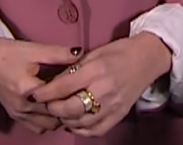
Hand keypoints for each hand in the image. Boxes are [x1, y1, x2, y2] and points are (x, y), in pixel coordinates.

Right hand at [0, 33, 79, 133]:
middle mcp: (23, 107)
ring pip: (48, 126)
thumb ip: (59, 53)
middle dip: (67, 107)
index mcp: (28, 89)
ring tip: (64, 101)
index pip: (58, 99)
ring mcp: (18, 114)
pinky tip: (52, 108)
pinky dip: (47, 121)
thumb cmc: (8, 52)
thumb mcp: (34, 49)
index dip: (73, 94)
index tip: (82, 85)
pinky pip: (37, 128)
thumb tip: (81, 53)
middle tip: (76, 94)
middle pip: (55, 116)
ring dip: (58, 117)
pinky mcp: (15, 116)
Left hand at [31, 34, 173, 135]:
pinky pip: (96, 130)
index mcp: (96, 70)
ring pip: (82, 122)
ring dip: (65, 120)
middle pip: (71, 108)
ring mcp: (113, 105)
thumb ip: (74, 68)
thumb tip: (54, 82)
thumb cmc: (119, 51)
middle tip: (47, 105)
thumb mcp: (94, 53)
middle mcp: (104, 90)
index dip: (45, 93)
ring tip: (59, 113)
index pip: (64, 86)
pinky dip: (82, 130)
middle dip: (54, 109)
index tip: (34, 94)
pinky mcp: (119, 115)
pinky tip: (74, 123)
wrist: (148, 58)